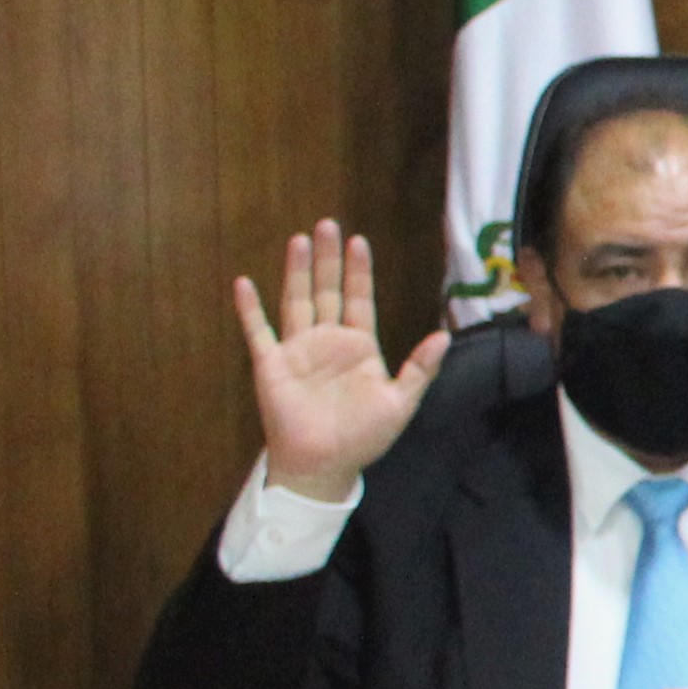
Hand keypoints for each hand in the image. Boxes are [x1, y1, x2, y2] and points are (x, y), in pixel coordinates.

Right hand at [233, 219, 446, 501]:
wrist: (326, 464)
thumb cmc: (364, 436)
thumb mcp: (401, 402)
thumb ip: (420, 369)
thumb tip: (443, 336)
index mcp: (359, 347)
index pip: (359, 299)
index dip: (359, 271)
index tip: (359, 241)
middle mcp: (327, 341)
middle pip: (328, 291)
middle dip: (329, 259)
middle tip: (327, 224)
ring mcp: (298, 350)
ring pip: (297, 301)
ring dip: (297, 271)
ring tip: (299, 240)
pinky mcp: (272, 365)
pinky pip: (258, 332)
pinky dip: (250, 309)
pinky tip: (244, 283)